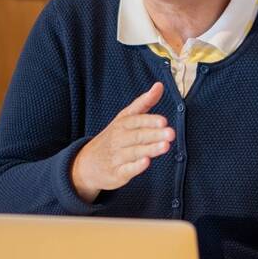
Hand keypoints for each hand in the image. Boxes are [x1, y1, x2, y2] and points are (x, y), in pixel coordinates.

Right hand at [71, 82, 174, 202]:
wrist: (87, 163)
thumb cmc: (113, 137)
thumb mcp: (125, 117)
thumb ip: (144, 103)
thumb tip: (159, 85)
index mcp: (122, 124)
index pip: (136, 120)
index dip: (150, 121)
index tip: (164, 121)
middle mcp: (119, 139)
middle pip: (137, 136)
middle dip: (154, 134)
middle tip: (170, 133)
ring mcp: (117, 156)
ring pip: (134, 152)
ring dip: (150, 149)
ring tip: (165, 146)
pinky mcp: (117, 173)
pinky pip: (126, 170)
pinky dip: (136, 166)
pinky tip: (146, 162)